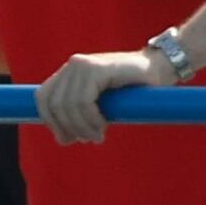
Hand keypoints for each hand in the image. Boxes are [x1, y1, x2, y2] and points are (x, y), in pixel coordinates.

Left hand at [41, 48, 160, 145]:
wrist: (161, 68)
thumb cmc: (132, 88)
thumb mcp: (100, 99)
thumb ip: (80, 110)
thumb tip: (62, 138)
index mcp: (69, 71)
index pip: (44, 98)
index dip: (51, 122)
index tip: (66, 138)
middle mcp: (73, 64)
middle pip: (53, 104)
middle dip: (67, 127)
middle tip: (85, 140)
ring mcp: (83, 64)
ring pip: (68, 105)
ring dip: (81, 127)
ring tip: (96, 137)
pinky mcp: (96, 69)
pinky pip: (83, 101)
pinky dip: (91, 119)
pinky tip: (102, 126)